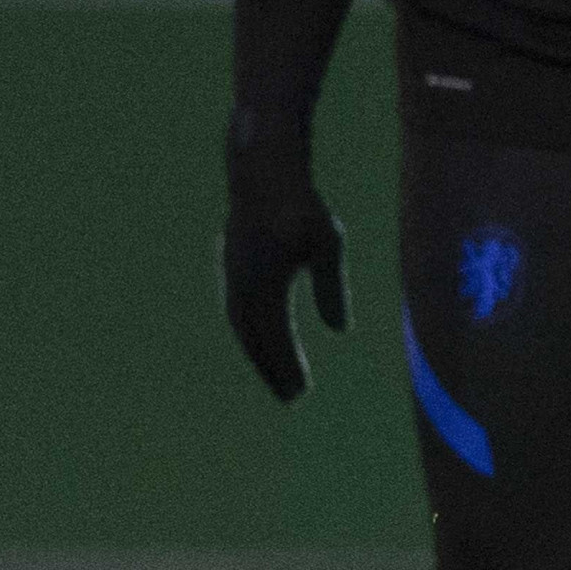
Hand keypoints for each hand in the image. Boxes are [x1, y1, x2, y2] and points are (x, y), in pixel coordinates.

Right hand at [222, 172, 349, 401]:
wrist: (261, 171)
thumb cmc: (301, 206)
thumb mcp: (327, 246)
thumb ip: (331, 289)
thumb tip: (339, 330)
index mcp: (264, 283)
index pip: (277, 337)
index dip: (288, 367)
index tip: (302, 393)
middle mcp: (242, 284)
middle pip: (255, 340)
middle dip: (272, 370)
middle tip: (291, 398)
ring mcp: (232, 275)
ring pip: (243, 326)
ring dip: (259, 354)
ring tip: (278, 376)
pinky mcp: (231, 266)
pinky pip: (238, 310)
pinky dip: (250, 332)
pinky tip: (263, 339)